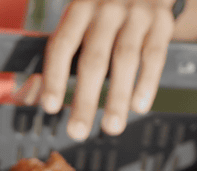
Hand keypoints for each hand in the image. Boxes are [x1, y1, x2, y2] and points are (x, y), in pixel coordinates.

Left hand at [40, 0, 176, 139]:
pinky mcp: (161, 21)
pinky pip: (154, 55)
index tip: (49, 107)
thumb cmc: (102, 9)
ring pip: (125, 60)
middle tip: (77, 132)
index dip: (54, 78)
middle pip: (94, 59)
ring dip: (117, 98)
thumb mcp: (80, 16)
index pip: (62, 46)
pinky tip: (138, 106)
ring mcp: (136, 14)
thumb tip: (35, 92)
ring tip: (111, 127)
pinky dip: (147, 82)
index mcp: (79, 9)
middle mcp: (106, 10)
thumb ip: (66, 49)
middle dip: (85, 100)